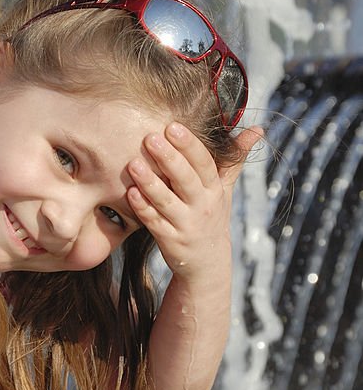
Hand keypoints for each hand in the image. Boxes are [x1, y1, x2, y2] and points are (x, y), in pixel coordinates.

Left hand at [127, 123, 262, 280]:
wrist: (207, 262)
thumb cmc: (212, 216)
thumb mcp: (226, 189)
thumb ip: (235, 158)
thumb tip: (259, 129)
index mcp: (214, 190)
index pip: (204, 163)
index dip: (189, 145)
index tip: (173, 126)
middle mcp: (202, 206)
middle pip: (185, 179)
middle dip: (169, 158)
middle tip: (150, 138)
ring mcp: (185, 225)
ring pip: (167, 201)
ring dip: (150, 182)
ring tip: (133, 164)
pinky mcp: (170, 240)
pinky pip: (154, 222)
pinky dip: (143, 208)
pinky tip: (131, 193)